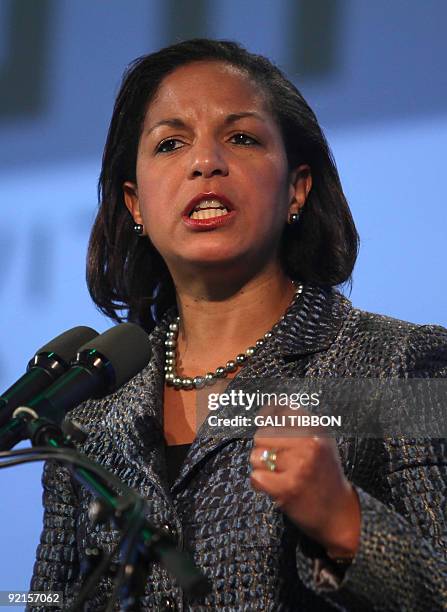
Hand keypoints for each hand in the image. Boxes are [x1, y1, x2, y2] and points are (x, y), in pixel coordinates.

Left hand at [249, 406, 360, 557]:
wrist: (338, 512)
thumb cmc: (324, 474)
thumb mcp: (319, 441)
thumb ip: (297, 422)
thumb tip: (270, 404)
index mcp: (316, 429)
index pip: (281, 409)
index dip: (268, 418)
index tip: (267, 426)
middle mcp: (309, 444)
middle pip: (262, 434)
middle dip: (263, 448)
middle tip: (276, 460)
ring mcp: (299, 466)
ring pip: (257, 456)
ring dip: (261, 467)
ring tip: (277, 474)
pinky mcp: (288, 488)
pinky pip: (256, 477)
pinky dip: (260, 484)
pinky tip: (274, 486)